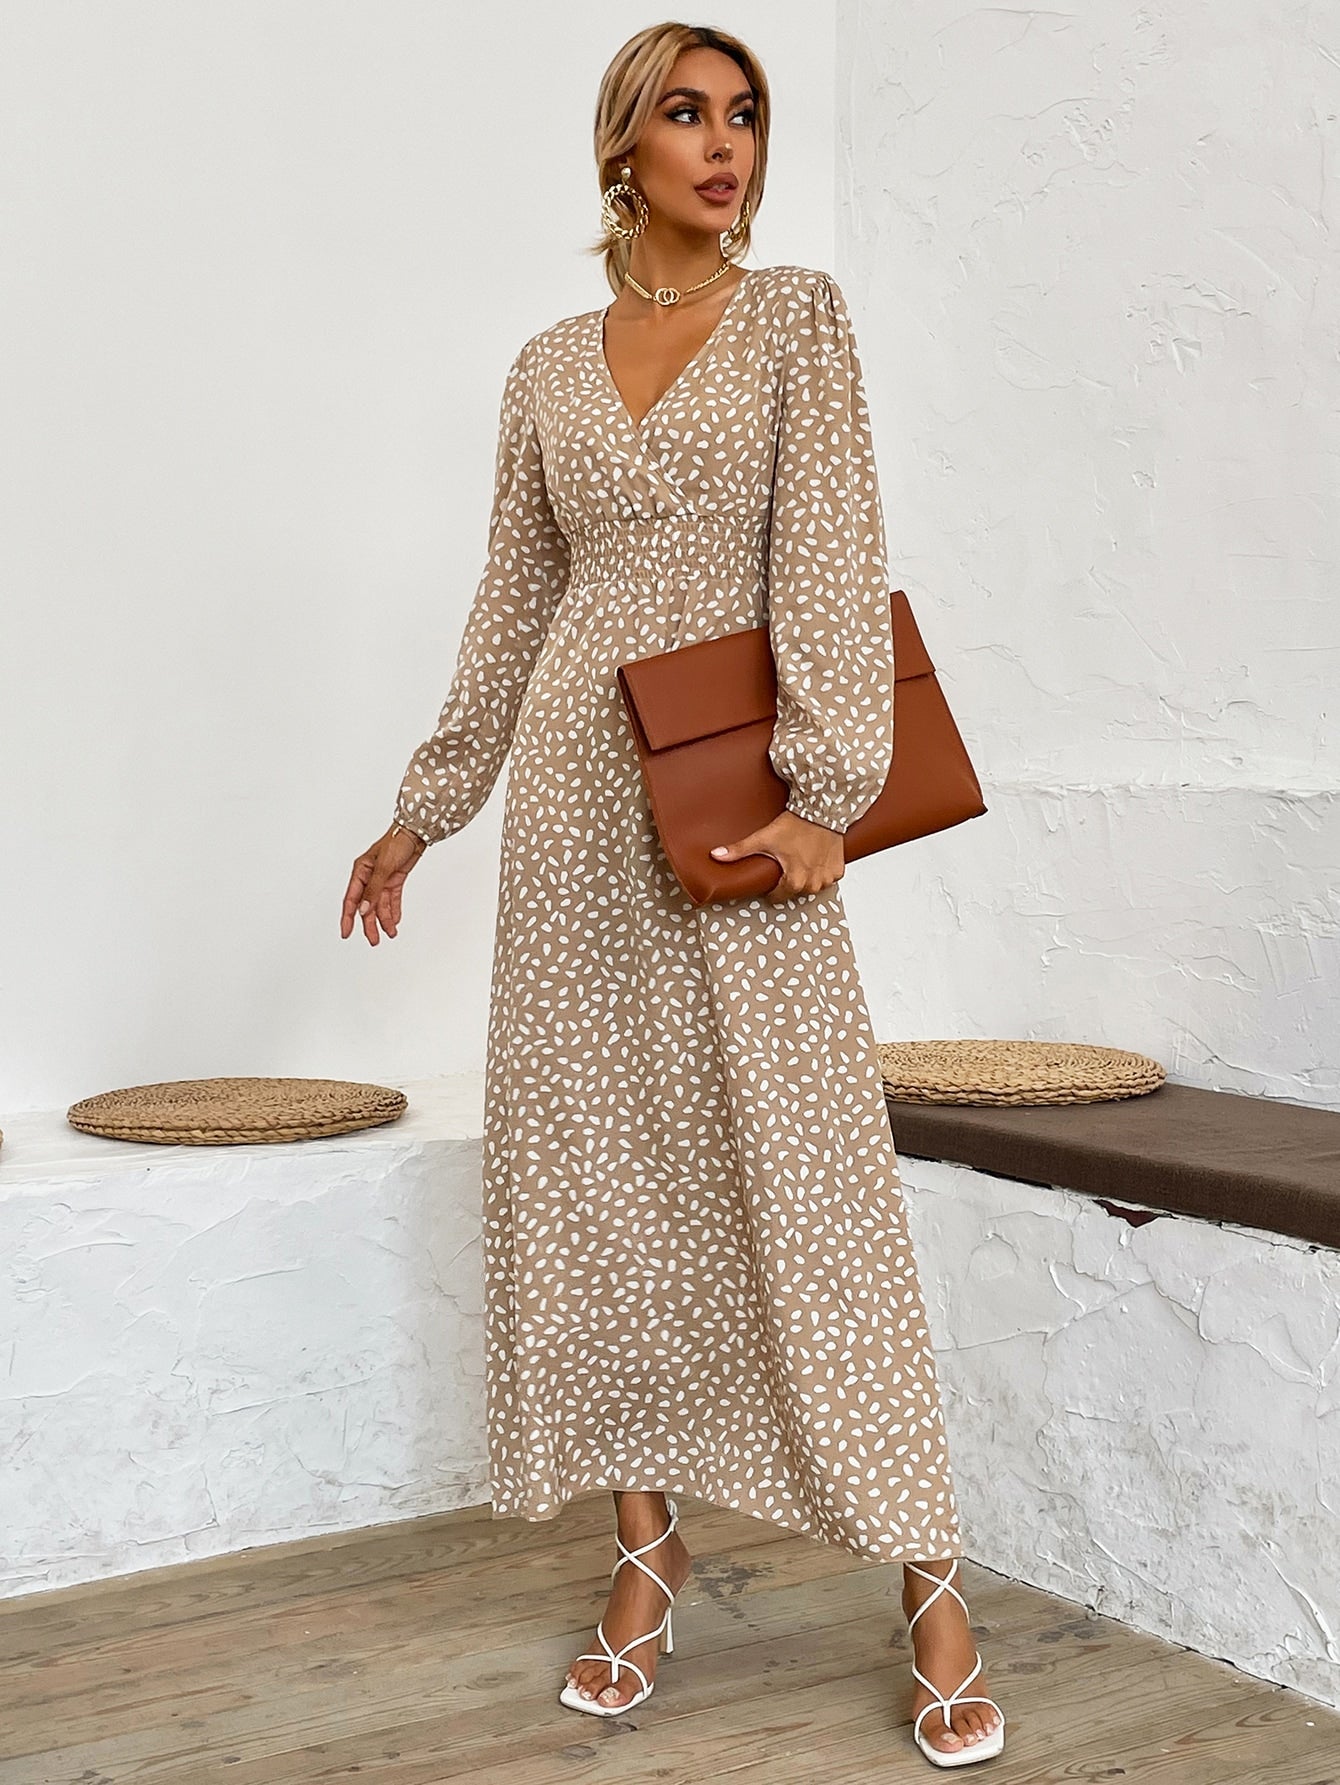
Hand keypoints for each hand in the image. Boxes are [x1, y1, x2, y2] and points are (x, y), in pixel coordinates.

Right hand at [340, 824, 426, 945]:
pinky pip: (392, 900)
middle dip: (370, 924)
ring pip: (380, 905)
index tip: (346, 933)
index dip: (348, 918)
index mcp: (360, 872)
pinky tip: (395, 921)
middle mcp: (369, 877)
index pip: (351, 900)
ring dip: (385, 920)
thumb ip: (373, 890)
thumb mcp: (383, 867)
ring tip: (391, 933)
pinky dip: (393, 910)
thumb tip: (364, 910)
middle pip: (366, 906)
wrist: (416, 833)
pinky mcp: (394, 880)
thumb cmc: (396, 843)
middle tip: (374, 941)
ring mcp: (382, 880)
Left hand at [710, 809, 844, 904]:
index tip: (772, 875)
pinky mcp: (838, 869)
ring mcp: (827, 877)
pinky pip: (828, 878)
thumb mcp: (764, 838)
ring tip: (799, 861)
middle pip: (795, 892)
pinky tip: (814, 859)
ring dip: (806, 878)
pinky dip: (821, 872)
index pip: (778, 897)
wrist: (822, 810)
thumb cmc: (795, 824)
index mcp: (794, 882)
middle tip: (785, 865)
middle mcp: (813, 883)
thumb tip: (716, 855)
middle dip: (789, 882)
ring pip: (812, 887)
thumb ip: (739, 850)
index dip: (772, 887)